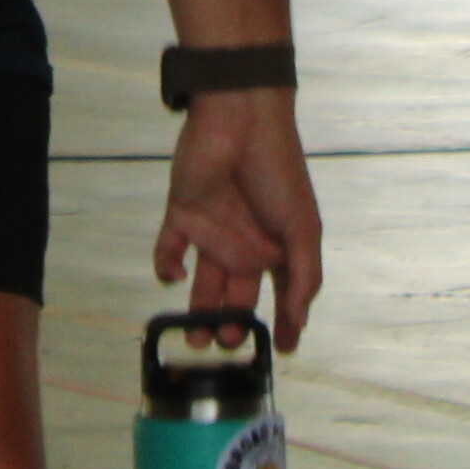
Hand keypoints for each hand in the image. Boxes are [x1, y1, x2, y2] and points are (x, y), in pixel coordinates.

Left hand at [152, 89, 321, 348]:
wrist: (240, 118)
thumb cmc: (278, 170)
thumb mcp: (303, 225)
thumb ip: (303, 275)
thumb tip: (298, 321)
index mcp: (277, 246)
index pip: (280, 294)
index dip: (282, 322)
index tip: (280, 350)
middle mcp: (244, 244)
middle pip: (236, 295)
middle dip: (231, 324)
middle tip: (226, 341)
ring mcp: (212, 231)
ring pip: (202, 283)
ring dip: (199, 310)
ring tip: (197, 338)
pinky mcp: (181, 215)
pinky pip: (169, 249)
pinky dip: (166, 266)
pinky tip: (175, 275)